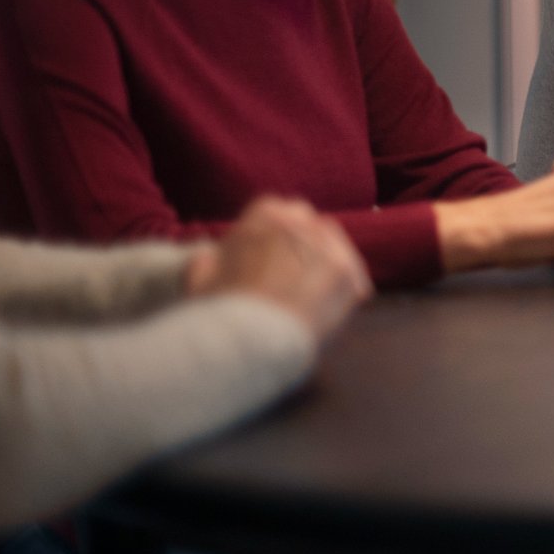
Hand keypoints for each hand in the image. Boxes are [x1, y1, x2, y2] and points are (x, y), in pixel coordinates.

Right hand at [183, 197, 371, 338]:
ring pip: (333, 245)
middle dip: (301, 243)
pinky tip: (334, 304)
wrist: (250, 342)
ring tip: (311, 290)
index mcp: (265, 213)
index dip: (271, 235)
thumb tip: (211, 257)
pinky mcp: (349, 274)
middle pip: (308, 223)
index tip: (267, 254)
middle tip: (291, 272)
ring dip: (324, 260)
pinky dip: (347, 285)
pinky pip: (354, 273)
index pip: (276, 211)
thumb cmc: (219, 312)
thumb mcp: (199, 278)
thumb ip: (209, 260)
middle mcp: (301, 221)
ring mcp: (330, 246)